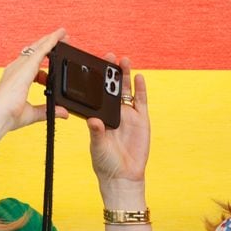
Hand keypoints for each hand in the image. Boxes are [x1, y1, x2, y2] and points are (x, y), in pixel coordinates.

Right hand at [0, 28, 69, 139]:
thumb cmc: (7, 117)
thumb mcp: (32, 113)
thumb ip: (47, 111)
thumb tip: (62, 113)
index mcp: (14, 79)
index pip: (30, 63)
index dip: (41, 57)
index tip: (52, 54)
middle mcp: (15, 70)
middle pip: (33, 52)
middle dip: (47, 44)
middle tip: (61, 38)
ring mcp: (19, 67)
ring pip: (37, 48)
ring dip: (50, 40)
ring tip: (62, 34)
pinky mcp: (25, 67)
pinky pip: (41, 51)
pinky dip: (50, 42)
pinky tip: (59, 36)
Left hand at [87, 56, 149, 186]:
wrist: (123, 175)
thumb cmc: (105, 162)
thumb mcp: (98, 147)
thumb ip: (97, 133)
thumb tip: (93, 121)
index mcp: (98, 116)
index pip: (94, 95)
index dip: (94, 81)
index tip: (90, 67)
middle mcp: (112, 112)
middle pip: (110, 88)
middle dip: (110, 72)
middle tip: (108, 56)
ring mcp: (127, 114)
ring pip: (125, 90)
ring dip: (124, 75)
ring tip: (123, 60)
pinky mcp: (141, 119)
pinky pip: (141, 101)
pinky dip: (140, 88)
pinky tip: (139, 76)